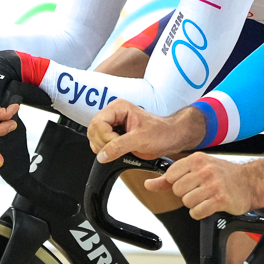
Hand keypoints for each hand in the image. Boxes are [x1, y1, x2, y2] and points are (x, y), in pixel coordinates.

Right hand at [88, 98, 202, 159]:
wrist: (170, 138)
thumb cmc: (161, 133)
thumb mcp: (140, 139)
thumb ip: (119, 146)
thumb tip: (103, 155)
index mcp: (118, 108)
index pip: (98, 123)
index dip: (104, 137)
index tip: (116, 144)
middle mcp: (112, 115)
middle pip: (93, 130)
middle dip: (103, 144)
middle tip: (118, 149)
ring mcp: (112, 125)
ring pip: (94, 139)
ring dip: (104, 149)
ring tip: (121, 150)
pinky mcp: (113, 136)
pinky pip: (100, 145)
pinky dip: (106, 152)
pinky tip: (119, 152)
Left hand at [147, 152, 255, 218]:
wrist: (250, 182)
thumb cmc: (222, 175)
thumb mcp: (196, 169)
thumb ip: (169, 178)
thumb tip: (148, 184)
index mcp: (197, 159)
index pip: (171, 175)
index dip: (178, 183)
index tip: (190, 183)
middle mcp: (205, 169)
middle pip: (178, 190)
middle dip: (187, 195)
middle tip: (201, 191)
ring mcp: (213, 184)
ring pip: (187, 202)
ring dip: (195, 204)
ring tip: (207, 198)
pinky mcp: (220, 199)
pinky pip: (197, 212)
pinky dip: (201, 212)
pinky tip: (211, 205)